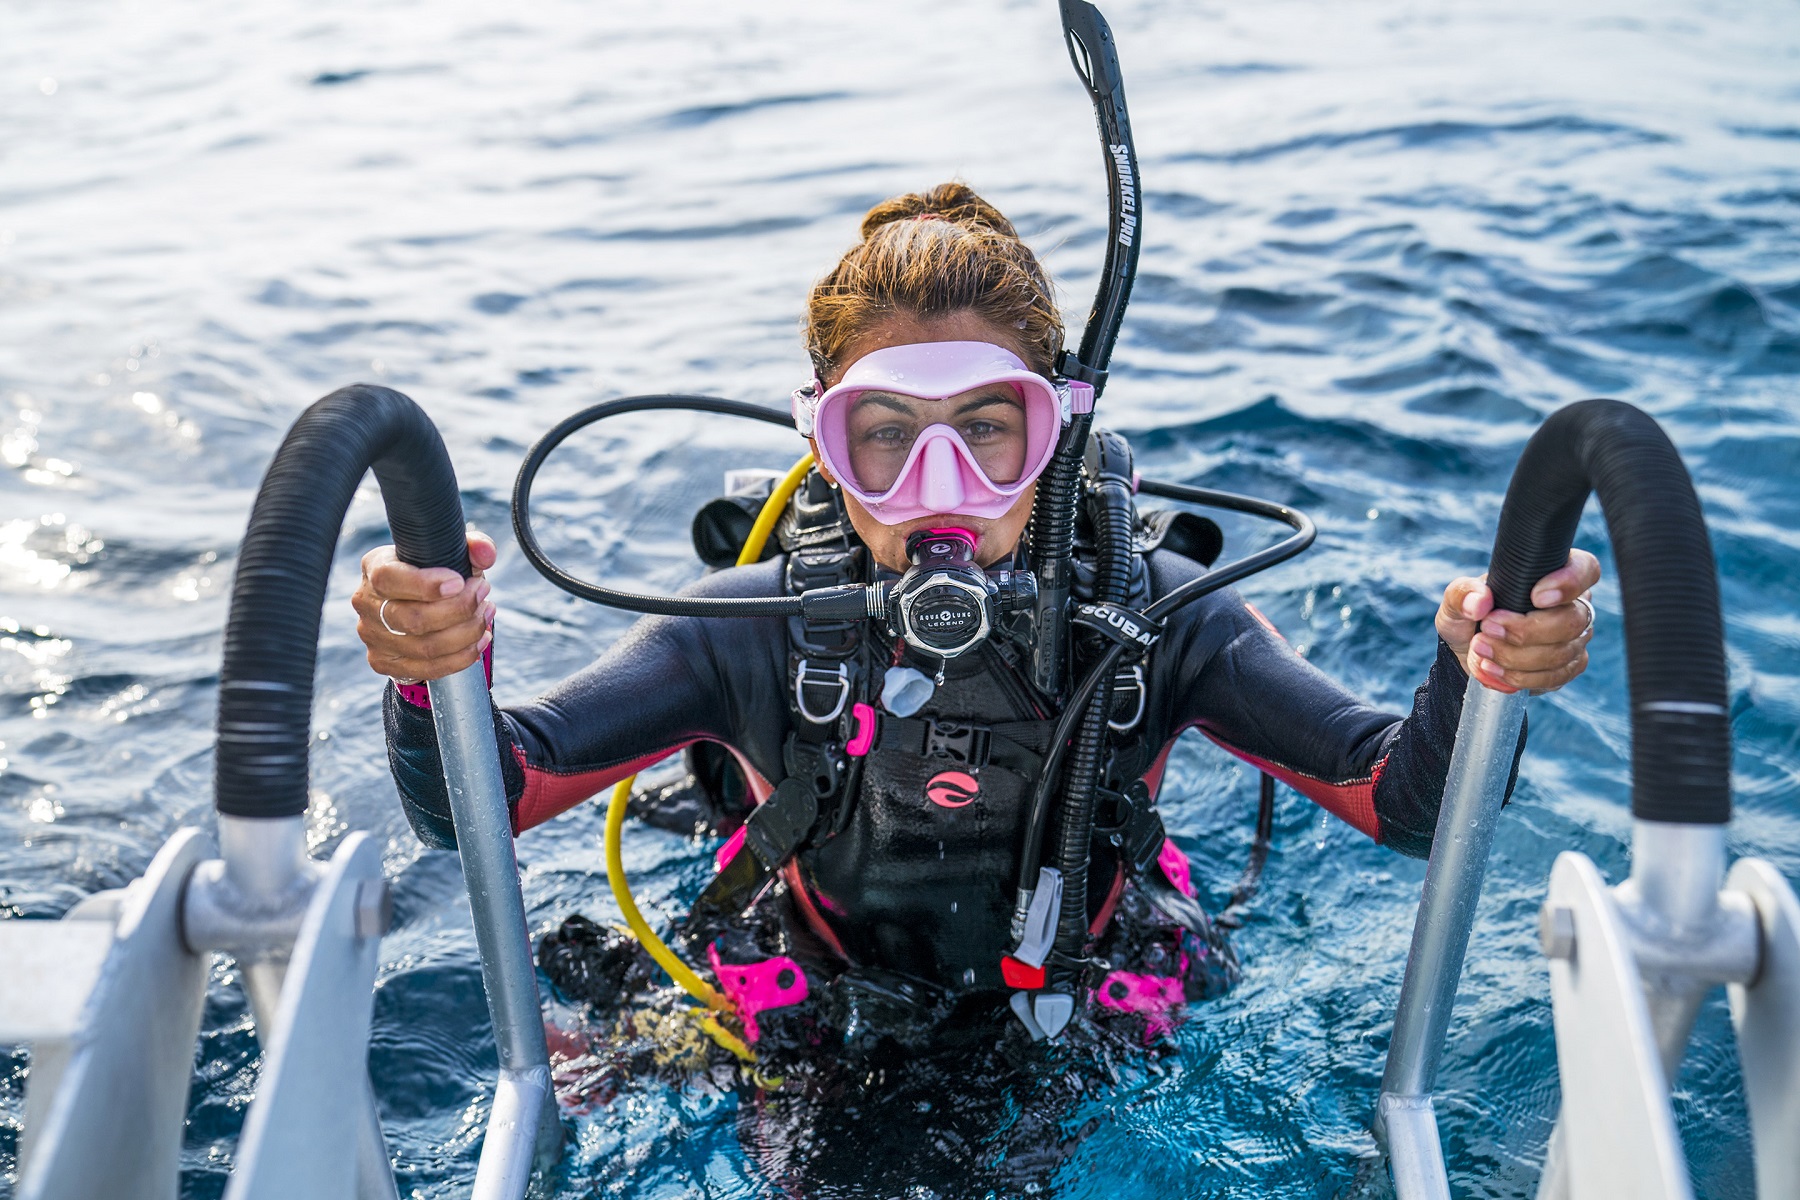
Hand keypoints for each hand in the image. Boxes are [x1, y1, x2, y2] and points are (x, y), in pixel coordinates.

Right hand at [352, 532, 496, 682]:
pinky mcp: (383, 662)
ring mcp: (373, 636)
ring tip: (486, 614)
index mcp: (375, 568)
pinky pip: (428, 669)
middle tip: (484, 595)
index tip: (460, 581)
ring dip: (467, 633)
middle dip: (460, 609)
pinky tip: (479, 640)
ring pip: (425, 647)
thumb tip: (485, 553)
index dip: (426, 584)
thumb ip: (471, 546)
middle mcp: (367, 603)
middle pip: (413, 619)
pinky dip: (462, 657)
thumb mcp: (448, 551)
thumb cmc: (432, 572)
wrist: (412, 602)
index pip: (389, 579)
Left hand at [1436, 549, 1599, 694]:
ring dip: (1516, 656)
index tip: (1536, 597)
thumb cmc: (1469, 616)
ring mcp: (1575, 638)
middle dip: (1526, 630)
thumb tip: (1480, 602)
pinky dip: (1520, 676)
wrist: (1469, 652)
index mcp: (1553, 574)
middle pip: (1573, 620)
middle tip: (1487, 629)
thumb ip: (1463, 594)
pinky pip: (1555, 676)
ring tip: (1481, 651)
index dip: (1570, 582)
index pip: (1586, 569)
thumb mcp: (1456, 600)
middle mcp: (1573, 605)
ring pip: (1562, 652)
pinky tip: (1493, 670)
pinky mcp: (1568, 667)